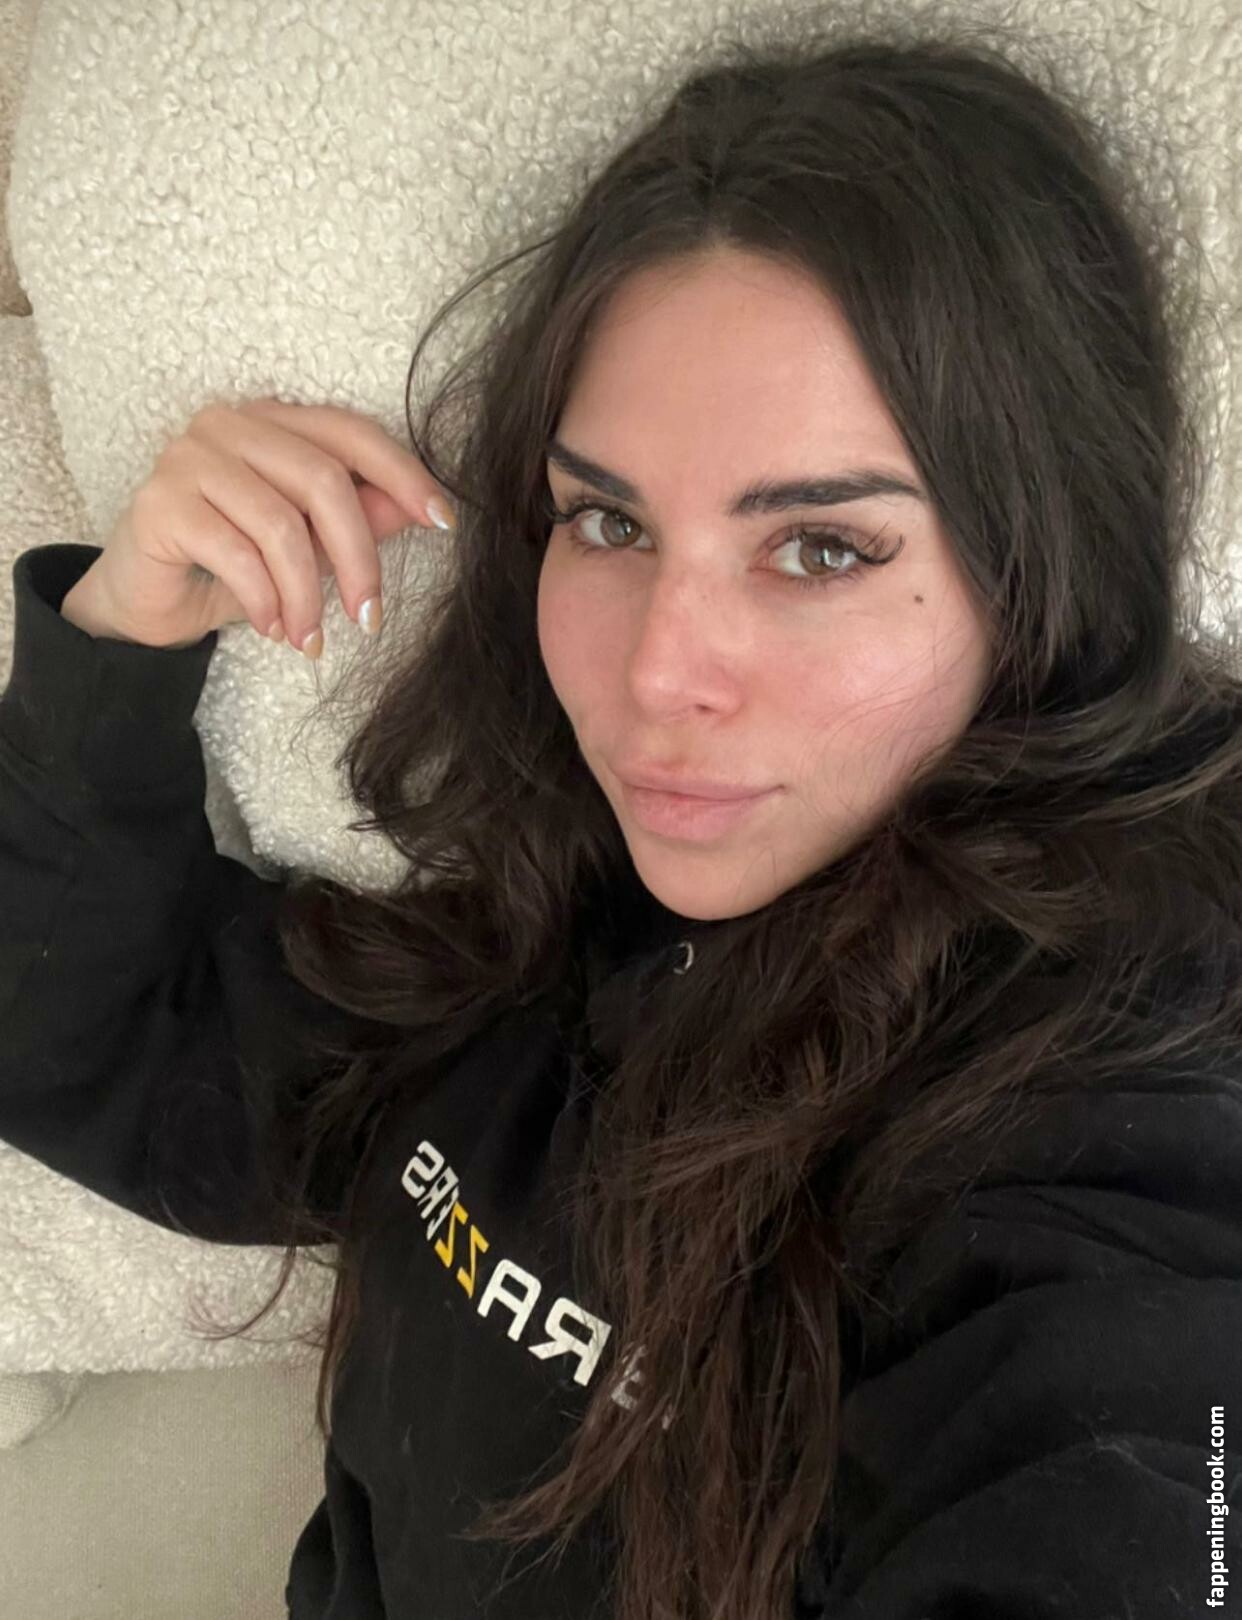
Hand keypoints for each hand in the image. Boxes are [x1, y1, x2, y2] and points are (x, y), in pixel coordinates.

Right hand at [60, 396, 454, 654]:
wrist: (149, 601)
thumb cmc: (234, 565)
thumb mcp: (309, 546)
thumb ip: (358, 520)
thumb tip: (421, 511)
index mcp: (273, 421)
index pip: (351, 434)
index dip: (402, 475)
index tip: (444, 522)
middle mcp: (229, 424)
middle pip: (322, 480)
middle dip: (358, 558)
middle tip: (370, 617)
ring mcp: (188, 457)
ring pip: (279, 525)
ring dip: (307, 593)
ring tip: (310, 637)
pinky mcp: (160, 502)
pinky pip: (236, 553)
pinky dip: (265, 600)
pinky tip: (273, 628)